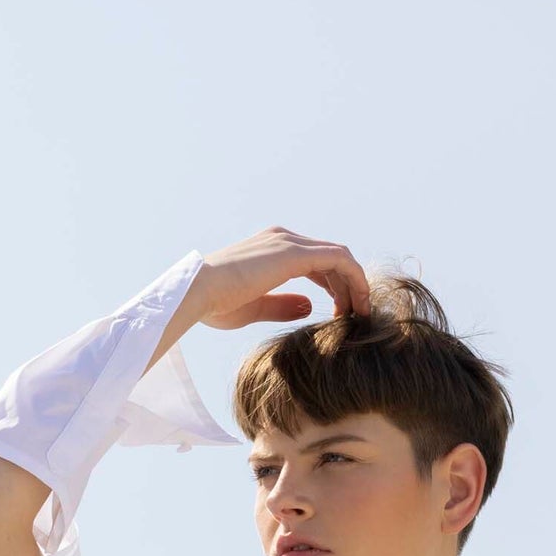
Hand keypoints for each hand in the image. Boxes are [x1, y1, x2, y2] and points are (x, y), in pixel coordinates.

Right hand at [192, 227, 369, 333]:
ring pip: (339, 257)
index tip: (339, 314)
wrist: (196, 293)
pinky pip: (339, 260)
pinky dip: (355, 279)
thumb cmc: (214, 303)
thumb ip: (283, 305)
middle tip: (356, 316)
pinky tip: (358, 304)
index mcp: (271, 248)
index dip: (333, 287)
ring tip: (360, 314)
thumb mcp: (255, 307)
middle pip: (331, 258)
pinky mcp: (295, 253)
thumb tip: (309, 306)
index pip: (315, 262)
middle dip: (348, 286)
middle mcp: (282, 238)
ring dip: (355, 285)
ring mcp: (289, 242)